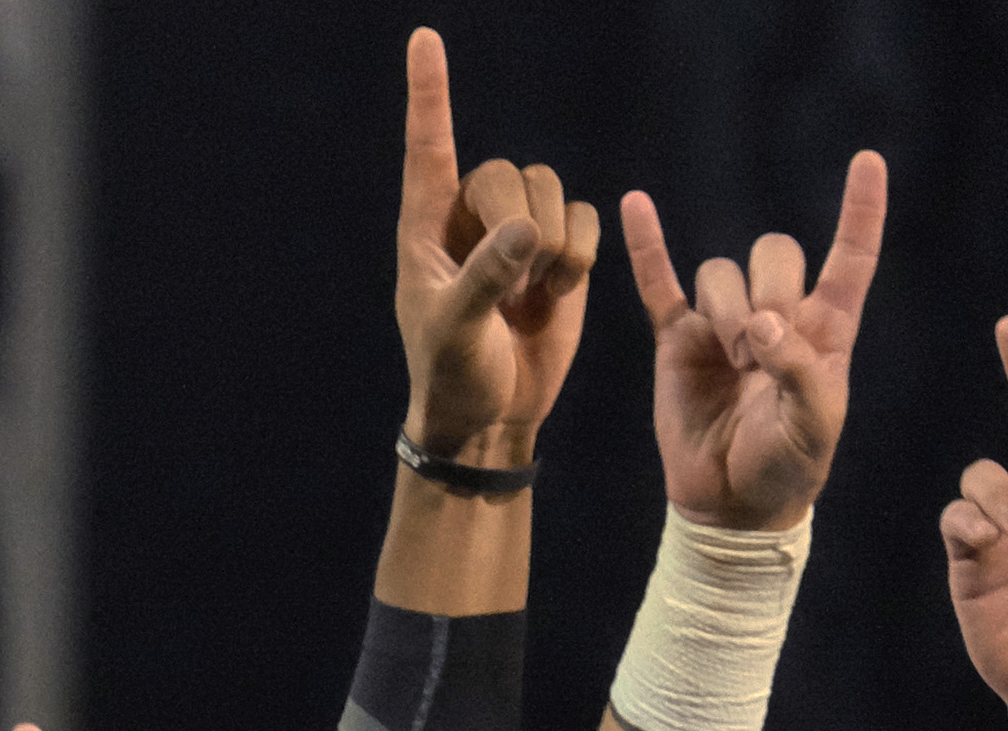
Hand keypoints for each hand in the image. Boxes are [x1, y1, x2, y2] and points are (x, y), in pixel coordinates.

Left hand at [394, 29, 600, 466]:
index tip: (424, 39)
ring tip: (533, 292)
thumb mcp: (456, 332)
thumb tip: (523, 231)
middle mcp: (470, 219)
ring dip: (552, 241)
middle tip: (516, 283)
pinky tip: (559, 290)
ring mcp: (516, 231)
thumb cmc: (453, 375)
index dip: (428, 94)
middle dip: (522, 222)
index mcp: (425, 230)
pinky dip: (580, 251)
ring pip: (550, 187)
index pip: (428, 149)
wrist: (492, 414)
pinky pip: (583, 215)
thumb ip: (484, 279)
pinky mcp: (558, 249)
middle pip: (508, 172)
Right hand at [623, 151, 888, 529]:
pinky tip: (636, 204)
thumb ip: (796, 366)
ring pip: (721, 273)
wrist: (732, 504)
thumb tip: (759, 323)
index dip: (860, 209)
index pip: (850, 255)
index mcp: (825, 326)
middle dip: (766, 291)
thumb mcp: (814, 421)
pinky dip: (647, 245)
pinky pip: (659, 284)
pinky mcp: (678, 341)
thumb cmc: (787, 464)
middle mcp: (775, 314)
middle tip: (759, 351)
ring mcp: (723, 324)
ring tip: (730, 364)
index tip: (867, 161)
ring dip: (724, 311)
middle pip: (773, 253)